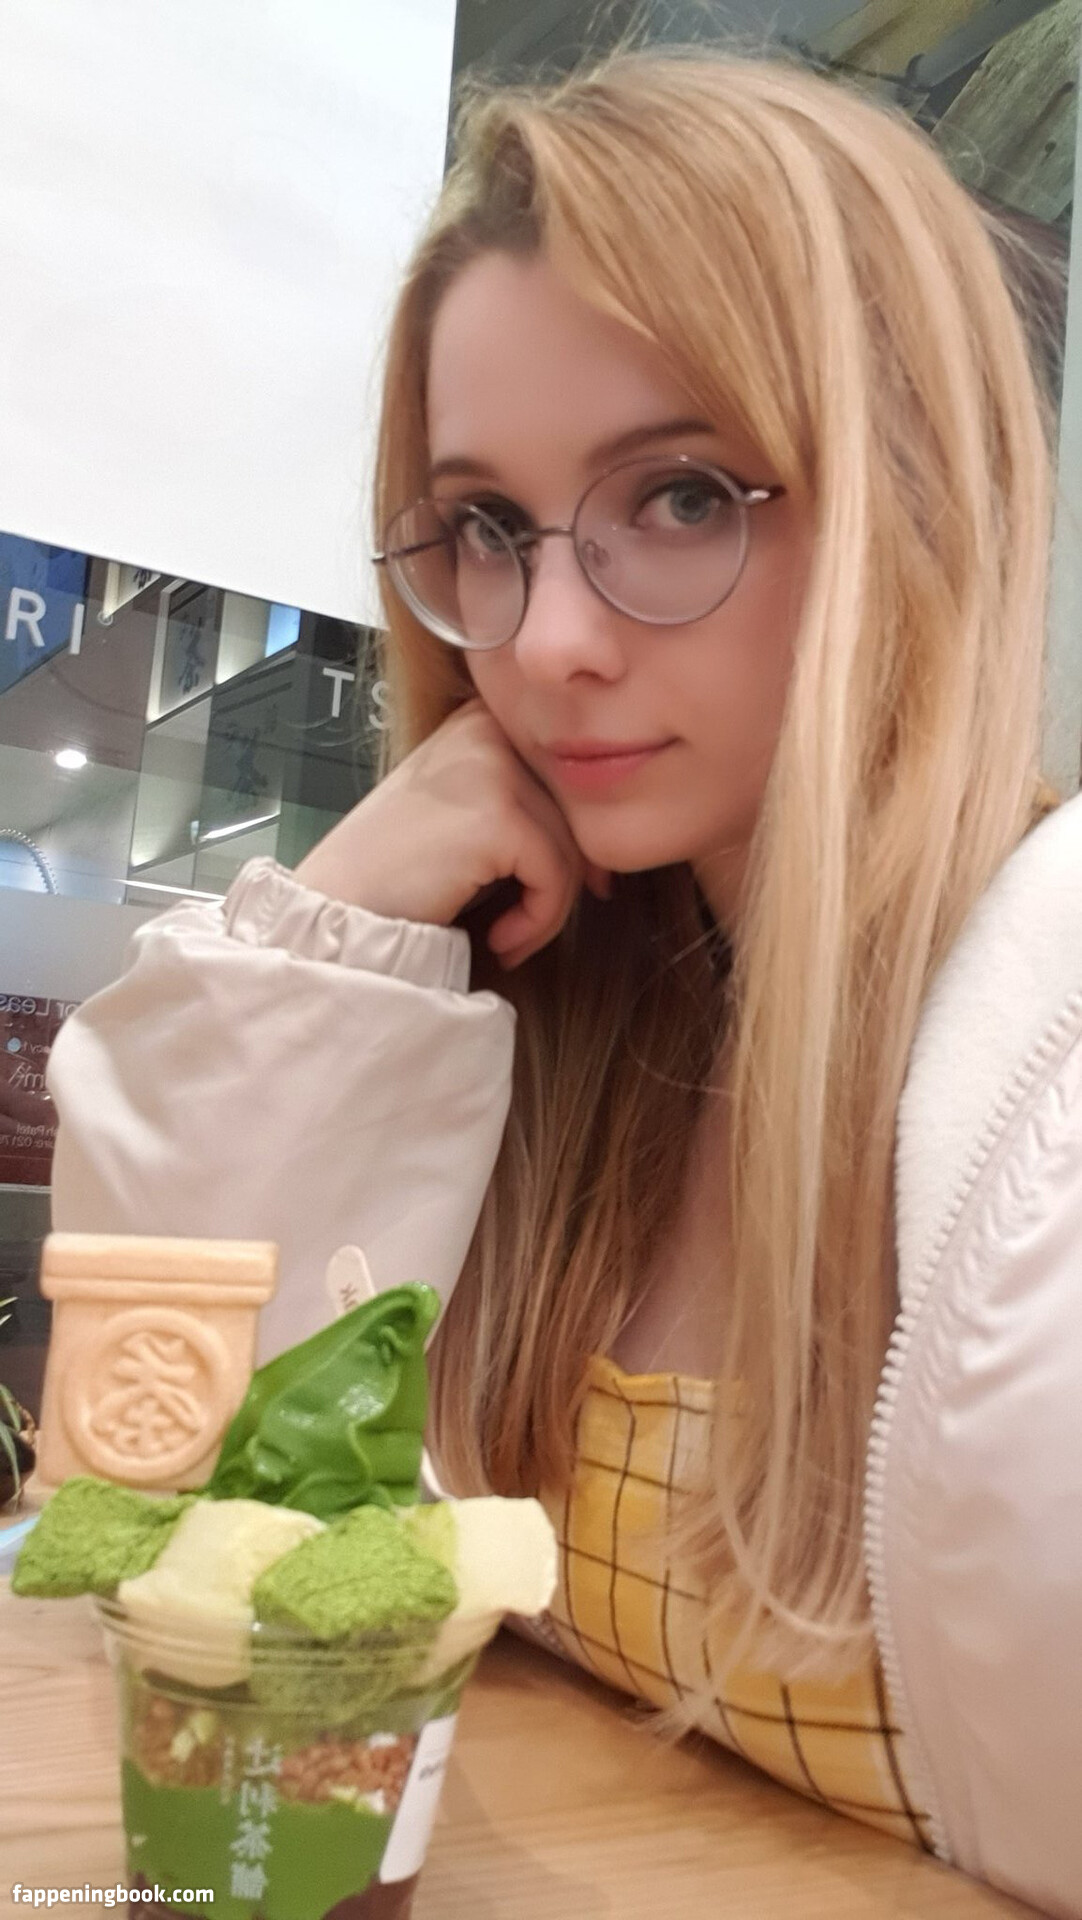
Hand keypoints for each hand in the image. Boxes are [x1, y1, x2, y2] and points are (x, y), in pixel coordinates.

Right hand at [294, 700, 609, 966]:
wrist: (338, 913)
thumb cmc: (396, 878)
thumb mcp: (461, 816)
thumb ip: (519, 808)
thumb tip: (599, 844)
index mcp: (479, 719)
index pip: (561, 780)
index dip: (569, 842)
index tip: (549, 893)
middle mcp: (487, 729)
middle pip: (573, 811)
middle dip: (563, 881)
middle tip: (527, 927)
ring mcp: (493, 766)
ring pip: (573, 846)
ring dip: (548, 910)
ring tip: (508, 938)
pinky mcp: (499, 813)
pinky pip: (557, 876)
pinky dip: (539, 920)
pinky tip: (500, 940)